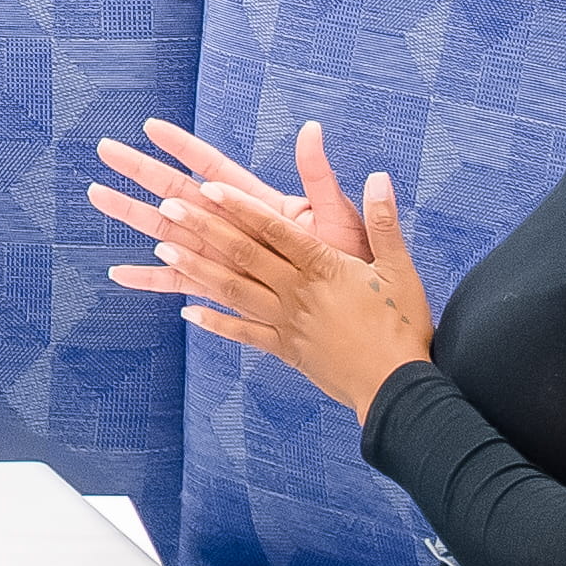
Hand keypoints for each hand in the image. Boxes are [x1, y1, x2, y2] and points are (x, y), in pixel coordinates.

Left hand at [86, 116, 431, 416]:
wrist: (397, 388)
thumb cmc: (403, 326)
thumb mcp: (400, 269)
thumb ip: (383, 222)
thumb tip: (378, 176)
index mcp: (323, 267)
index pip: (274, 229)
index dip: (239, 206)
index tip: (208, 188)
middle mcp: (297, 292)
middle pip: (243, 254)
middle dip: (203, 228)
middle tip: (168, 206)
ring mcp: (286, 322)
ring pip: (233, 291)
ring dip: (195, 269)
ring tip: (162, 248)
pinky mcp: (285, 350)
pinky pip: (243, 334)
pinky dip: (214, 323)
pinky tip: (186, 312)